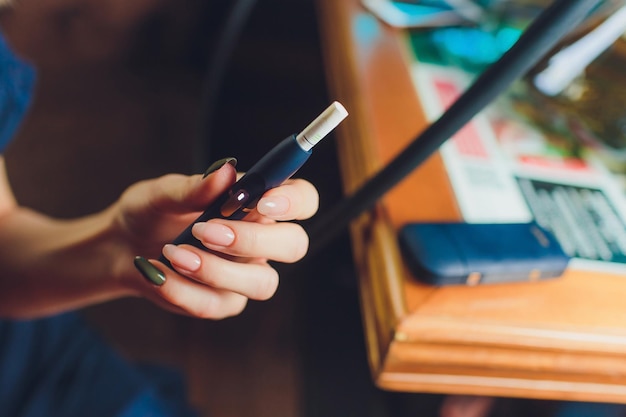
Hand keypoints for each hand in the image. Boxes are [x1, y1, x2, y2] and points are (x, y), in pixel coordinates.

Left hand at [114, 159, 318, 318]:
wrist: (121, 247)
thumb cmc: (151, 211)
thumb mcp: (163, 193)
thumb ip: (195, 186)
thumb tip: (225, 169)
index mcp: (259, 203)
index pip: (303, 200)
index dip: (295, 201)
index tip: (263, 201)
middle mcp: (262, 240)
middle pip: (294, 245)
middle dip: (255, 240)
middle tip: (206, 231)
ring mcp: (247, 274)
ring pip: (263, 283)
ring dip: (219, 270)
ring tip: (174, 253)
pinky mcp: (224, 302)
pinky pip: (217, 304)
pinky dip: (183, 289)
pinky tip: (158, 272)